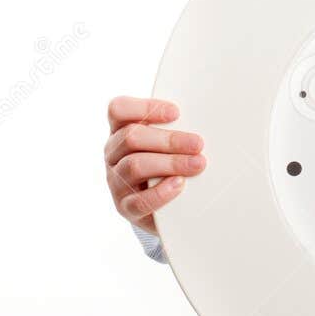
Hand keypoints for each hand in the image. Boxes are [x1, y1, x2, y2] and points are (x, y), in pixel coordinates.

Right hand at [105, 96, 206, 233]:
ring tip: (197, 164)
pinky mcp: (125, 207)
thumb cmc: (163, 165)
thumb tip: (202, 120)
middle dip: (168, 140)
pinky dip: (161, 192)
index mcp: (119, 131)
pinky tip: (179, 185)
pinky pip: (138, 201)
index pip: (118, 110)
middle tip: (198, 144)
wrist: (160, 207)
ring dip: (170, 163)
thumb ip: (172, 130)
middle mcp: (113, 154)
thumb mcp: (163, 144)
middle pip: (131, 137)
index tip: (176, 113)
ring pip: (135, 166)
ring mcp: (116, 181)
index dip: (145, 107)